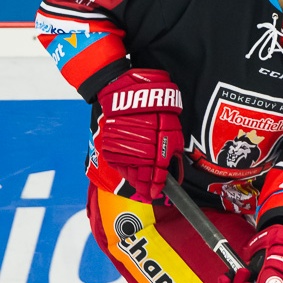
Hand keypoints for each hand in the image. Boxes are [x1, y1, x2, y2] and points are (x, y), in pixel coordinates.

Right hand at [95, 69, 182, 201]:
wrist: (125, 88)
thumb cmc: (153, 105)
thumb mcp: (170, 125)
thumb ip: (171, 150)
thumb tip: (173, 172)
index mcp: (157, 139)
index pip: (157, 169)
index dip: (157, 184)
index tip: (156, 193)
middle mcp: (139, 141)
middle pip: (142, 172)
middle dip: (145, 185)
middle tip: (147, 193)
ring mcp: (123, 142)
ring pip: (128, 169)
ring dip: (134, 179)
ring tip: (139, 185)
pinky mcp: (109, 140)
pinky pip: (116, 161)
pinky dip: (123, 169)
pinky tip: (129, 172)